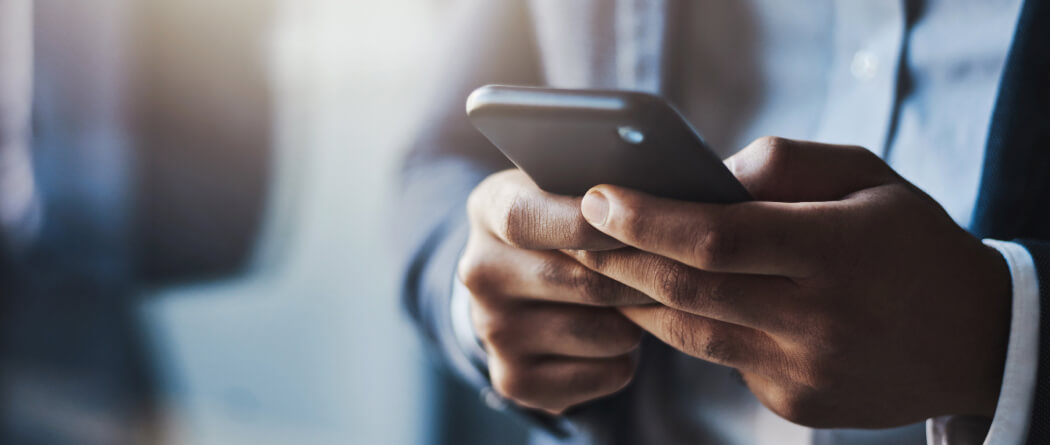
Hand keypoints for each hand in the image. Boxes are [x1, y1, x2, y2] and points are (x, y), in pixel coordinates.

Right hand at [457, 169, 649, 413]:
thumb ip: (602, 188)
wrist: (519, 283)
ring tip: (636, 301)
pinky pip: (608, 374)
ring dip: (640, 320)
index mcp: (489, 210)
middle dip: (644, 279)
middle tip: (678, 270)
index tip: (639, 224)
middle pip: (583, 282)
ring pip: (606, 333)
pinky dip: (627, 358)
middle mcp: (480, 273)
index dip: (590, 225)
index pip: (527, 220)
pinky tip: (613, 336)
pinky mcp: (515, 379)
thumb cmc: (565, 223)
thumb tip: (661, 202)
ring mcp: (494, 331)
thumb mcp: (566, 186)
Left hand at [567, 137, 1011, 427]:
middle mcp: (814, 319)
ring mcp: (802, 369)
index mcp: (832, 252)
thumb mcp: (867, 177)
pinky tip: (667, 301)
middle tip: (574, 234)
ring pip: (689, 334)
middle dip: (618, 260)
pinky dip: (689, 328)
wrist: (973, 338)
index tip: (596, 199)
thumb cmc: (910, 242)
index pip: (713, 238)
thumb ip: (784, 167)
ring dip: (636, 299)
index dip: (644, 220)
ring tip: (600, 266)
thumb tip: (704, 178)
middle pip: (686, 291)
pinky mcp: (793, 402)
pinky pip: (722, 359)